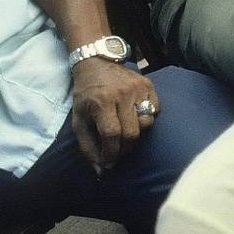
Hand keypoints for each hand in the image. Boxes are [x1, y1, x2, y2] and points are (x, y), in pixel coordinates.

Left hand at [70, 57, 156, 173]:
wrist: (97, 63)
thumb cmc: (85, 95)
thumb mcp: (78, 120)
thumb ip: (87, 146)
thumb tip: (100, 169)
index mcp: (101, 102)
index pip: (111, 134)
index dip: (111, 153)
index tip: (109, 163)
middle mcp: (122, 95)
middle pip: (131, 132)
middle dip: (125, 148)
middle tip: (118, 152)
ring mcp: (138, 88)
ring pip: (146, 122)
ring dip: (136, 134)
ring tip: (126, 134)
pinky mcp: (148, 85)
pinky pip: (154, 110)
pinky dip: (146, 118)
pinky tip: (135, 118)